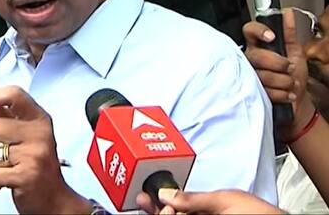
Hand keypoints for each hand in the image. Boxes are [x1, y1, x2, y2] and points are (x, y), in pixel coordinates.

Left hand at [0, 86, 91, 214]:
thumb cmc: (38, 165)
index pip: (13, 94)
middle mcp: (39, 132)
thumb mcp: (29, 133)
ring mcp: (34, 153)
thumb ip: (8, 115)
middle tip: (0, 152)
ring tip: (6, 168)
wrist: (56, 200)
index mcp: (39, 118)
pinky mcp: (26, 175)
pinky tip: (6, 182)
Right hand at [136, 188, 282, 213]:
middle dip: (156, 207)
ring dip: (161, 213)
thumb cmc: (262, 214)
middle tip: (144, 202)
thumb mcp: (225, 200)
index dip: (161, 198)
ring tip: (154, 209)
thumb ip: (195, 198)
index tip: (148, 196)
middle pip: (173, 212)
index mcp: (211, 204)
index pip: (178, 201)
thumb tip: (167, 192)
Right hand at [243, 9, 314, 138]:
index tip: (272, 37)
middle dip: (279, 63)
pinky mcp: (251, 93)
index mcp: (258, 46)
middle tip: (289, 68)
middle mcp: (250, 59)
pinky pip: (265, 91)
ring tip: (289, 84)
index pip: (249, 31)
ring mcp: (248, 76)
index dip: (259, 31)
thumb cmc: (295, 76)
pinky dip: (281, 94)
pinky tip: (285, 94)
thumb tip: (288, 13)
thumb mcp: (296, 52)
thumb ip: (290, 33)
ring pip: (262, 75)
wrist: (297, 101)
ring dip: (284, 82)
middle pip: (257, 55)